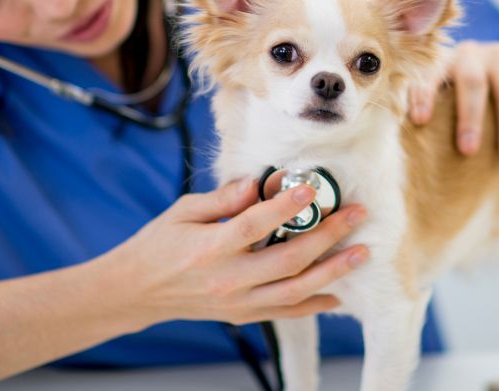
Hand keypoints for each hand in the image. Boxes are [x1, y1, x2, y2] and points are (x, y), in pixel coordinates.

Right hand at [101, 178, 368, 326]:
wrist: (136, 291)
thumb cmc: (160, 244)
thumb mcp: (183, 211)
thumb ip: (223, 198)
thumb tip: (258, 182)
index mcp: (210, 247)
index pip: (255, 225)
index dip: (286, 206)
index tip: (312, 188)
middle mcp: (228, 279)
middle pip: (287, 259)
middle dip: (327, 236)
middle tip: (355, 215)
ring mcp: (237, 302)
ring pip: (295, 290)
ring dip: (333, 271)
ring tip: (361, 253)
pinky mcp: (243, 315)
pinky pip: (285, 312)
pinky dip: (314, 305)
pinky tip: (339, 293)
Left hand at [408, 41, 498, 162]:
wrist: (488, 71)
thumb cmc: (453, 99)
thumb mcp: (438, 100)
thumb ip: (424, 110)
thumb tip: (404, 141)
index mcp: (442, 60)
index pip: (431, 75)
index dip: (425, 95)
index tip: (420, 121)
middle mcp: (471, 52)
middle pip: (472, 83)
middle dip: (470, 118)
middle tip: (468, 151)